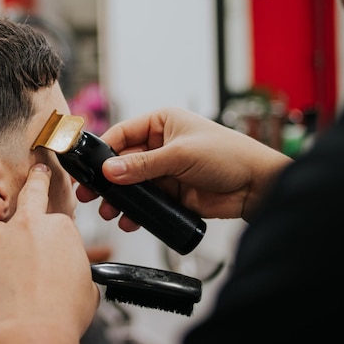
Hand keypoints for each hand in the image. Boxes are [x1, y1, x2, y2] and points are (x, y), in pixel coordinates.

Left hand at [0, 163, 99, 343]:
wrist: (29, 333)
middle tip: (38, 173)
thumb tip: (68, 270)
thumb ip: (74, 265)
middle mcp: (27, 223)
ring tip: (9, 284)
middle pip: (30, 195)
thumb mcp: (88, 286)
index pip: (56, 219)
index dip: (54, 236)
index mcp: (59, 227)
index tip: (52, 234)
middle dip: (36, 181)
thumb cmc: (60, 315)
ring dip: (3, 254)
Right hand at [76, 107, 291, 226]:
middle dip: (106, 179)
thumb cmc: (228, 155)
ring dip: (119, 198)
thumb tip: (110, 171)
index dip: (103, 151)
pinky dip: (136, 211)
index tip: (86, 167)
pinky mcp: (171, 193)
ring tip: (109, 211)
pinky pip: (146, 202)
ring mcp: (164, 170)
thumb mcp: (180, 155)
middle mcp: (159, 145)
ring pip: (132, 184)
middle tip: (88, 193)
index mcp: (160, 123)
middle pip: (122, 162)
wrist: (257, 186)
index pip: (122, 134)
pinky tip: (130, 220)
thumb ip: (143, 165)